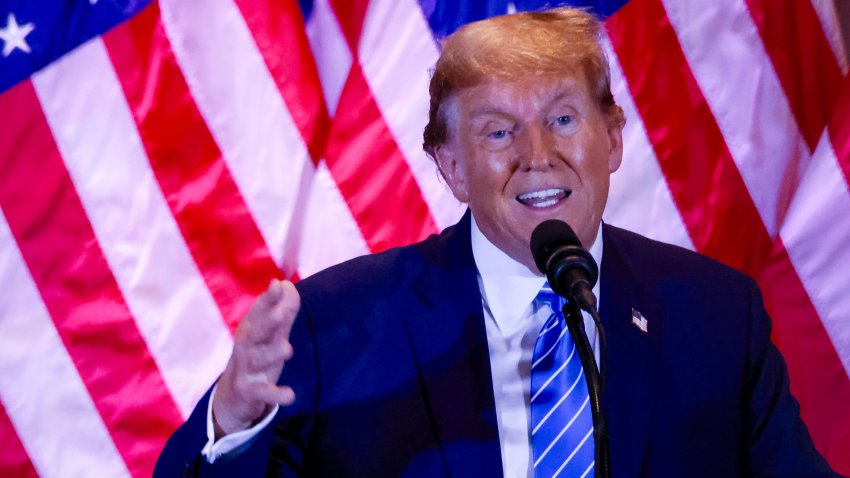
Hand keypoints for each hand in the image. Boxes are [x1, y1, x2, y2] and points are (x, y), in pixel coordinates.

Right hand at [212, 279, 300, 437]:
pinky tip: (290, 395)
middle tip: (280, 313)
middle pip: (254, 333)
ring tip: (287, 348)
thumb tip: (289, 285)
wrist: (232, 398)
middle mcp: (245, 347)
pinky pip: (262, 392)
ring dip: (271, 353)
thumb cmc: (256, 359)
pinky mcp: (248, 392)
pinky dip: (275, 394)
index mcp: (250, 331)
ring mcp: (244, 370)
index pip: (258, 312)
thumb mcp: (270, 336)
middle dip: (266, 322)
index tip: (278, 284)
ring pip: (257, 360)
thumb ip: (283, 313)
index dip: (267, 300)